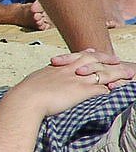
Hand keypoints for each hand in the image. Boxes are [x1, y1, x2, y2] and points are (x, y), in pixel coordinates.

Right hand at [12, 52, 127, 116]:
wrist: (26, 99)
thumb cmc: (25, 93)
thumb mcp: (34, 80)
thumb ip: (41, 79)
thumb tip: (36, 82)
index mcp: (59, 67)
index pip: (77, 56)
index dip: (88, 54)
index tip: (94, 52)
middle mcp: (70, 70)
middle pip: (94, 61)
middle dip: (107, 60)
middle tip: (118, 60)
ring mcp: (76, 80)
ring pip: (102, 74)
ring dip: (116, 74)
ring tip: (128, 75)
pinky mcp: (81, 92)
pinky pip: (100, 89)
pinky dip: (110, 90)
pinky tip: (116, 92)